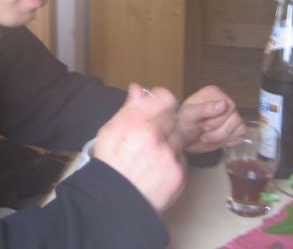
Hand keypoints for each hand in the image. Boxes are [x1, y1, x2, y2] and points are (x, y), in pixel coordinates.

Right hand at [93, 83, 186, 213]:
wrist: (116, 203)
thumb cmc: (111, 167)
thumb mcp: (110, 131)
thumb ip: (129, 108)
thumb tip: (138, 89)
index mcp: (135, 122)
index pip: (165, 98)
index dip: (163, 101)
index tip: (159, 106)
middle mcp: (154, 135)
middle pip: (174, 117)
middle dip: (166, 124)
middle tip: (153, 137)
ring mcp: (169, 154)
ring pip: (179, 138)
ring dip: (170, 143)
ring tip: (152, 157)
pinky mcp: (179, 172)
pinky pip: (182, 158)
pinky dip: (173, 161)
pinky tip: (157, 169)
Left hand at [177, 85, 244, 152]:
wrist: (184, 141)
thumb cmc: (183, 125)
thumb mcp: (189, 116)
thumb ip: (205, 109)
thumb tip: (224, 104)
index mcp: (214, 93)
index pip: (229, 105)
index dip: (216, 119)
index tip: (201, 123)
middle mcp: (225, 101)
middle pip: (235, 118)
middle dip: (217, 129)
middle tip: (203, 130)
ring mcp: (232, 115)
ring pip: (240, 127)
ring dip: (221, 136)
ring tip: (207, 136)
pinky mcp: (236, 128)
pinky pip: (241, 134)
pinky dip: (228, 140)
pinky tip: (216, 139)